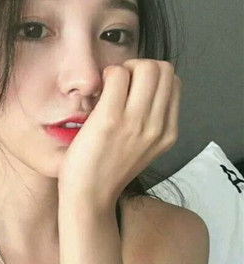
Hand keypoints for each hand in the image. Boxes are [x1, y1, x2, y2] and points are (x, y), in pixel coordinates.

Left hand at [57, 58, 181, 212]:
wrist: (89, 197)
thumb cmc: (107, 171)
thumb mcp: (142, 148)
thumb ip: (150, 122)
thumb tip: (140, 89)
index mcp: (167, 132)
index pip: (173, 83)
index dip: (152, 78)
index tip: (132, 89)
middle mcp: (157, 126)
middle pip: (164, 69)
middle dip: (141, 67)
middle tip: (121, 83)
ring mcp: (136, 122)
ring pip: (146, 66)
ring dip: (125, 69)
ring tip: (110, 88)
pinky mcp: (110, 119)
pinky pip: (117, 74)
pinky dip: (107, 76)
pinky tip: (97, 94)